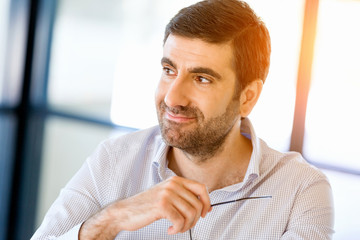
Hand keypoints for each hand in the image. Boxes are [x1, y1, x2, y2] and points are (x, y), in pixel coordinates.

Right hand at [79, 176, 210, 238]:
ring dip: (186, 226)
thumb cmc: (146, 205)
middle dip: (194, 220)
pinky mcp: (162, 206)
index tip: (204, 213)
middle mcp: (173, 184)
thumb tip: (205, 206)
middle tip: (184, 226)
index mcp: (176, 180)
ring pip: (191, 214)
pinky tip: (169, 230)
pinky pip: (180, 221)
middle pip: (198, 204)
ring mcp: (167, 194)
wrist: (125, 211)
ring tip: (176, 228)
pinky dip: (177, 229)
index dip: (207, 202)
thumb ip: (182, 196)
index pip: (202, 188)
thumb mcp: (166, 195)